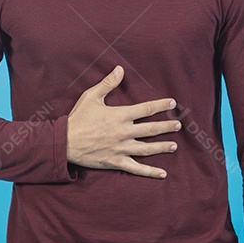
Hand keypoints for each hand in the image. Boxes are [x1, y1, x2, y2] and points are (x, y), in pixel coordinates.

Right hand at [66, 64, 179, 178]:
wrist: (64, 142)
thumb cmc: (78, 118)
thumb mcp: (91, 97)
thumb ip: (107, 83)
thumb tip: (120, 69)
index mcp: (120, 115)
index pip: (146, 109)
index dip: (161, 105)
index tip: (172, 103)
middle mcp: (124, 132)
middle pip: (151, 129)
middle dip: (167, 126)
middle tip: (178, 125)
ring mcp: (121, 148)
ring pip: (147, 149)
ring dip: (162, 146)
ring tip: (174, 145)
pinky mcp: (116, 161)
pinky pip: (137, 168)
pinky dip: (150, 172)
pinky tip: (162, 173)